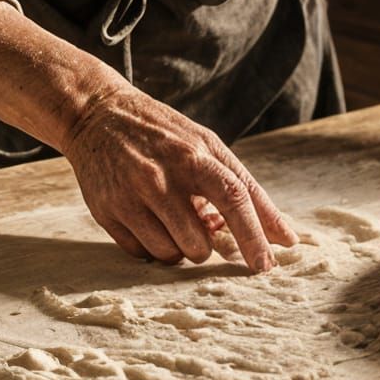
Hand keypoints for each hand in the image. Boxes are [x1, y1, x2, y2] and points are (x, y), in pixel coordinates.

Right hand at [62, 80, 295, 273]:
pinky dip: (151, 245)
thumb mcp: (204, 143)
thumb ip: (240, 185)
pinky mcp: (106, 213)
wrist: (97, 114)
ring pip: (172, 255)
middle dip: (206, 245)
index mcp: (194, 155)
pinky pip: (142, 254)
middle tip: (196, 222)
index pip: (234, 199)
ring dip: (178, 247)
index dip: (255, 235)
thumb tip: (281, 235)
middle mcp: (161, 177)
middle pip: (200, 243)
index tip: (268, 265)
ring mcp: (131, 196)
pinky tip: (145, 217)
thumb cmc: (163, 132)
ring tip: (168, 216)